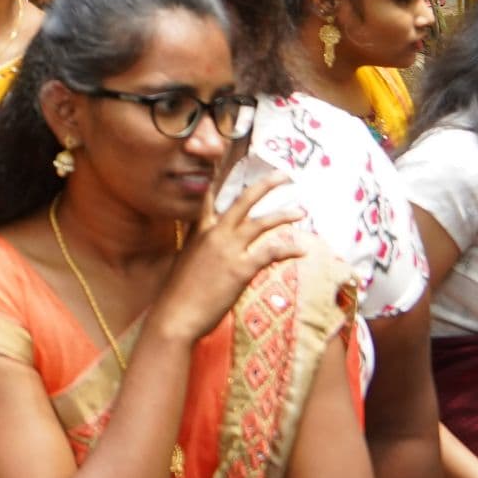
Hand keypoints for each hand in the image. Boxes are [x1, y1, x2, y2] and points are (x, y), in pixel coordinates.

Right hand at [154, 169, 308, 342]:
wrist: (175, 315)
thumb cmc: (179, 294)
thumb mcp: (186, 263)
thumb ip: (201, 251)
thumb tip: (211, 252)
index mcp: (198, 231)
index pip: (210, 197)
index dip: (223, 179)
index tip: (233, 163)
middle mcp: (214, 234)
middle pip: (243, 201)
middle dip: (265, 185)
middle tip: (284, 174)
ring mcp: (227, 250)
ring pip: (261, 223)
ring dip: (283, 214)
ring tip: (300, 210)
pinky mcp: (240, 269)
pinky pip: (270, 252)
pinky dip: (288, 249)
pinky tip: (301, 249)